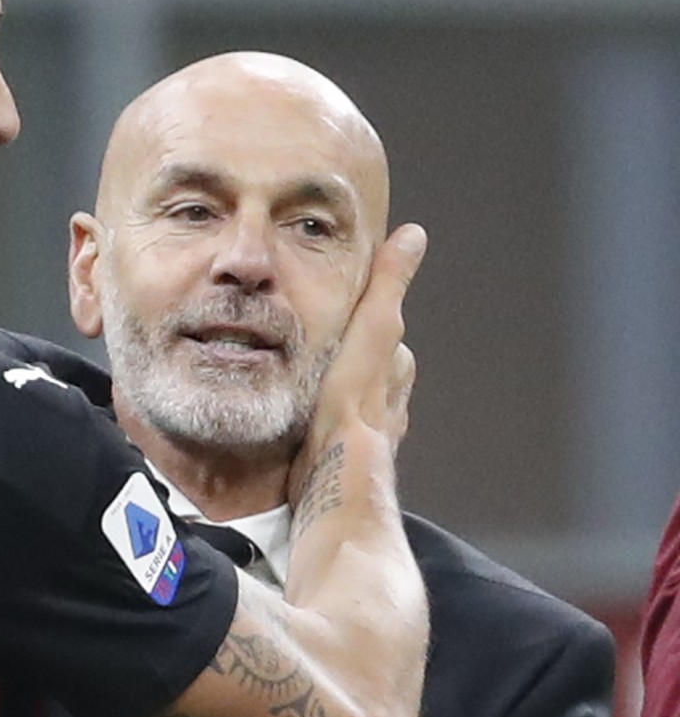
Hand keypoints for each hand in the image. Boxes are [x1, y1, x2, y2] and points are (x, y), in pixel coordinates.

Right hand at [289, 224, 426, 500]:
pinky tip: (301, 429)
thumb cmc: (349, 406)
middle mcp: (388, 404)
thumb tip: (413, 235)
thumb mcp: (368, 331)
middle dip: (347, 359)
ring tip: (302, 386)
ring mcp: (366, 437)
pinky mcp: (340, 464)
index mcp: (394, 369)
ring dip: (331, 395)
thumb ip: (387, 286)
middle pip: (368, 370)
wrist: (335, 481)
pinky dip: (320, 427)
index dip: (364, 321)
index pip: (383, 335)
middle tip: (316, 349)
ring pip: (351, 404)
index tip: (344, 311)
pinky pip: (332, 435)